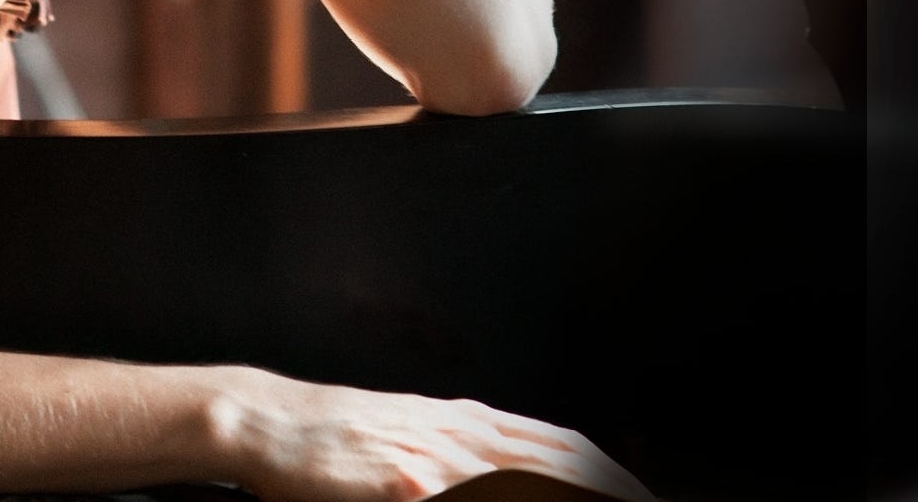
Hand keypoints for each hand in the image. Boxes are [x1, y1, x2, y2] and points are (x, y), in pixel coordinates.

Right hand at [214, 368, 655, 500]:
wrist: (273, 422)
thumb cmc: (342, 439)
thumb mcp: (419, 437)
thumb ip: (472, 455)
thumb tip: (525, 475)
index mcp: (471, 422)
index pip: (564, 446)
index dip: (611, 473)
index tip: (644, 495)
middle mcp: (462, 433)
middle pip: (560, 460)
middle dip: (610, 488)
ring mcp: (434, 457)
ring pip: (524, 477)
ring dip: (568, 495)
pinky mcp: (401, 483)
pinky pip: (463, 498)